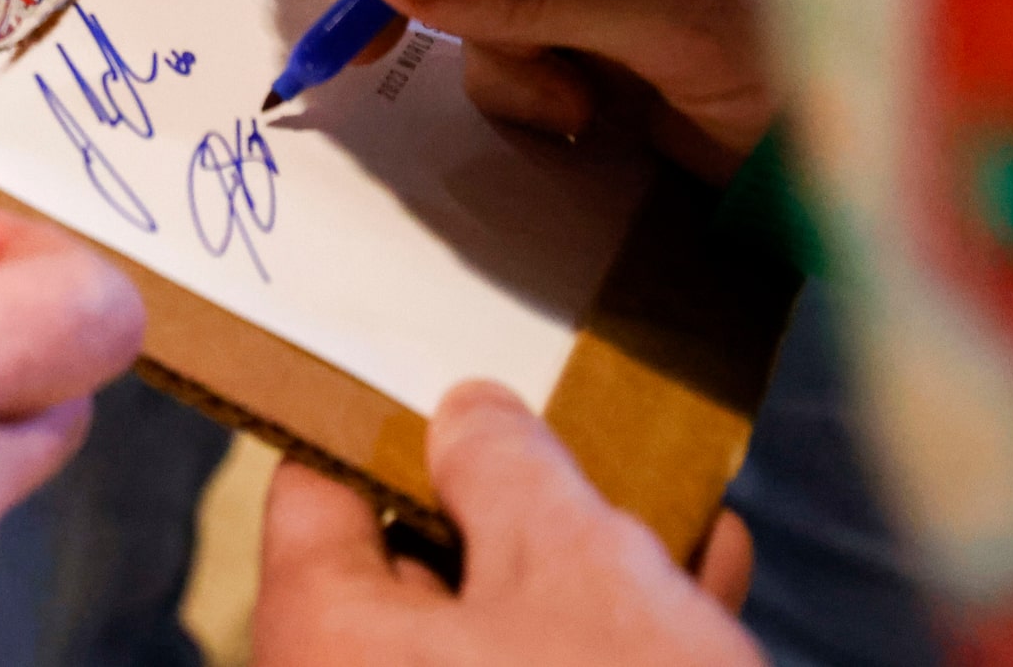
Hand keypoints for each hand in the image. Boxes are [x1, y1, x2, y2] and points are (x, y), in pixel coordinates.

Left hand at [253, 380, 758, 665]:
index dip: (383, 419)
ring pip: (489, 633)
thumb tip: (465, 411)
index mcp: (321, 636)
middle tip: (581, 434)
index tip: (450, 373)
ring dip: (579, 567)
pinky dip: (602, 642)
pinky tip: (698, 579)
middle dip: (509, 499)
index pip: (315, 488)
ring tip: (668, 500)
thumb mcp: (574, 564)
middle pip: (409, 563)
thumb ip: (508, 466)